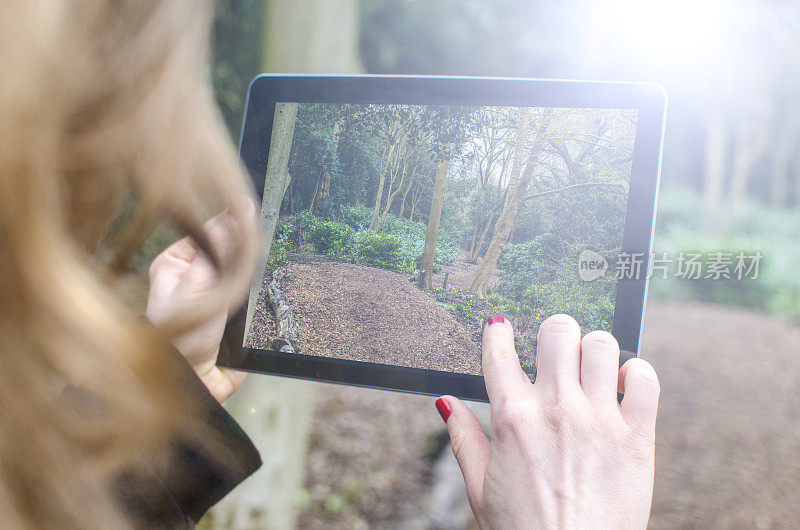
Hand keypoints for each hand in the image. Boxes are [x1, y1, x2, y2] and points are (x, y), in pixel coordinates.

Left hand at [146, 209, 249, 402]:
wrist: (194, 384)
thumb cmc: (179, 338)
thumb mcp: (199, 286)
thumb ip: (222, 250)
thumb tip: (239, 211)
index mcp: (178, 263)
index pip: (211, 229)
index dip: (232, 218)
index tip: (253, 205)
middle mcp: (198, 275)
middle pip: (232, 249)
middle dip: (249, 246)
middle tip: (266, 235)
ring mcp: (220, 295)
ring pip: (248, 271)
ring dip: (259, 271)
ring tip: (268, 263)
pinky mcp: (239, 315)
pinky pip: (258, 295)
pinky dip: (266, 292)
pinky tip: (274, 283)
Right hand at [436, 314, 659, 528]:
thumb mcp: (480, 487)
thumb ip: (464, 438)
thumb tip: (446, 403)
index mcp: (512, 418)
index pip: (500, 350)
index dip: (497, 330)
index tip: (500, 326)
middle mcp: (555, 409)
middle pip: (557, 330)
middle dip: (553, 332)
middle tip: (555, 350)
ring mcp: (598, 419)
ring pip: (601, 344)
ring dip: (594, 349)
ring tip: (591, 369)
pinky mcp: (636, 436)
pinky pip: (644, 378)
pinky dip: (635, 372)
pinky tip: (623, 385)